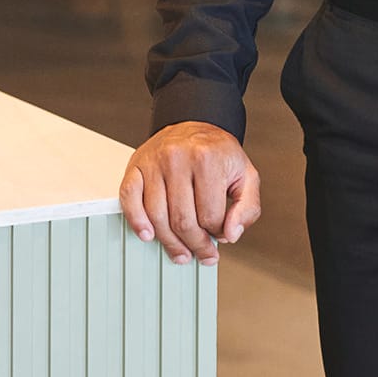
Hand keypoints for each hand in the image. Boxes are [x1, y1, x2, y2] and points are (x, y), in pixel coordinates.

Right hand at [119, 122, 260, 266]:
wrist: (194, 123)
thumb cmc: (218, 153)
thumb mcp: (246, 175)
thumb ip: (248, 207)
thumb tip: (231, 234)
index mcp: (207, 159)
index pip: (210, 216)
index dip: (216, 234)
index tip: (218, 236)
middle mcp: (177, 158)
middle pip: (183, 221)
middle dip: (194, 245)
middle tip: (201, 253)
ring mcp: (154, 163)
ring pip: (157, 217)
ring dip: (169, 242)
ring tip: (180, 251)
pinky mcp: (136, 166)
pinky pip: (129, 199)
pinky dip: (137, 221)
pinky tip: (147, 234)